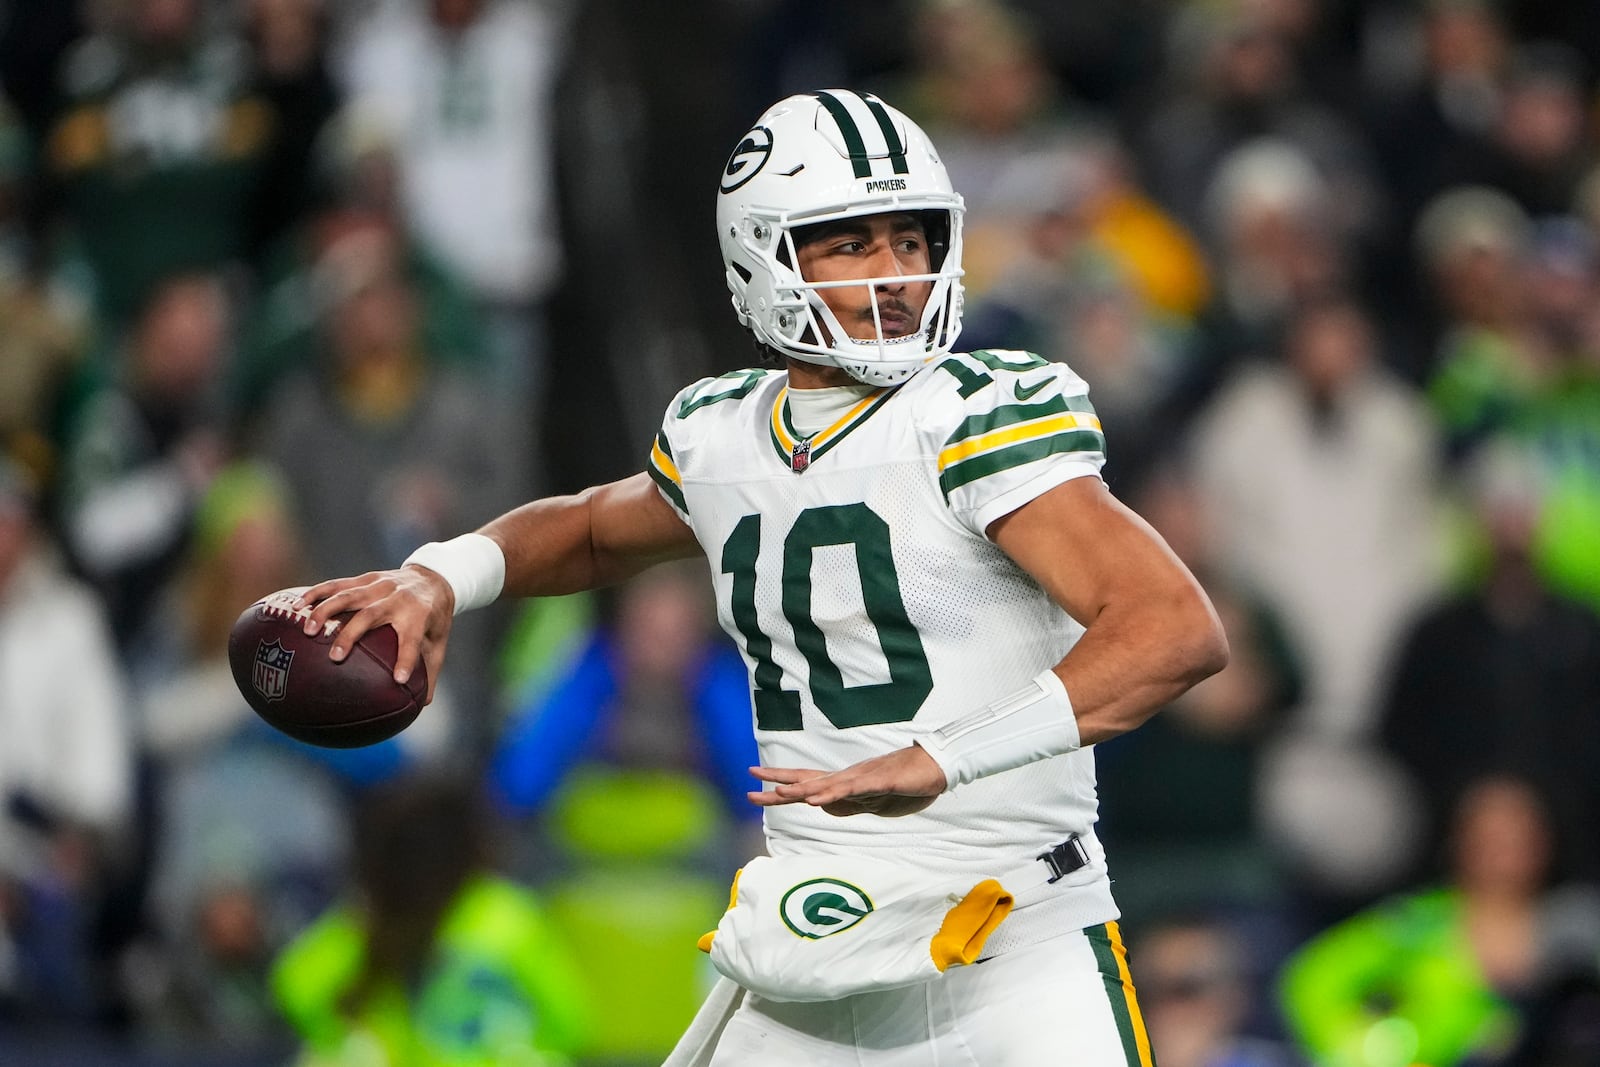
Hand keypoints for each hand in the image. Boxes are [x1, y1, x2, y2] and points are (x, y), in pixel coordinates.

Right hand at [297, 565, 453, 703]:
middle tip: (334, 657)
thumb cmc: (433, 619)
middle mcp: (397, 598)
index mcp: (419, 615)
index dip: (406, 658)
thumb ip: (429, 673)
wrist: (433, 578)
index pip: (412, 639)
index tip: (398, 679)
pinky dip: (316, 594)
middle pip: (371, 615)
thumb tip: (420, 705)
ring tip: (307, 631)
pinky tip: (296, 607)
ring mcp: (379, 585)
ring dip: (326, 611)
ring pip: (349, 596)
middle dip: (351, 635)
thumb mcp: (437, 644)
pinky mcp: (365, 579)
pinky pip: (336, 584)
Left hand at [747, 745, 946, 817]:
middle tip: (749, 786)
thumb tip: (827, 807)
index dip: (780, 782)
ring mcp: (864, 778)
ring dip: (801, 790)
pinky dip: (835, 793)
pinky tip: (820, 799)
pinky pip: (854, 789)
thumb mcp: (872, 801)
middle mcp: (848, 777)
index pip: (806, 782)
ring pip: (826, 785)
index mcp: (845, 782)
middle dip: (778, 784)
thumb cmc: (905, 782)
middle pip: (808, 780)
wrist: (935, 766)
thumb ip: (849, 803)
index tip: (754, 784)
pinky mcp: (880, 781)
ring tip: (777, 794)